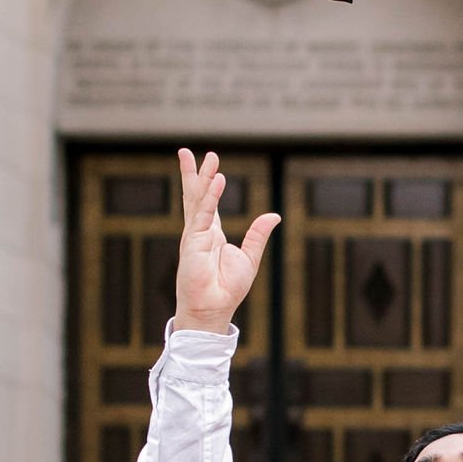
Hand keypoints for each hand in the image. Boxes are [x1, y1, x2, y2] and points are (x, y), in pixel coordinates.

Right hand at [174, 148, 279, 334]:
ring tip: (208, 158)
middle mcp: (200, 231)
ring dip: (201, 177)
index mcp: (211, 234)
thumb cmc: (227, 289)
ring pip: (197, 200)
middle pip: (195, 196)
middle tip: (188, 152)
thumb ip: (257, 234)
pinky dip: (211, 196)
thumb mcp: (249, 257)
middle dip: (194, 174)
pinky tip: (217, 180)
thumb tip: (273, 215)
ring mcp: (194, 235)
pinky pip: (203, 214)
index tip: (210, 166)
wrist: (213, 309)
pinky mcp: (194, 242)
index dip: (208, 184)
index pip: (207, 203)